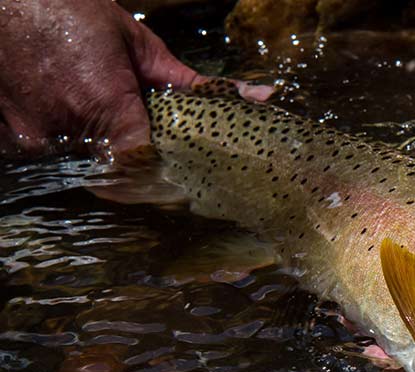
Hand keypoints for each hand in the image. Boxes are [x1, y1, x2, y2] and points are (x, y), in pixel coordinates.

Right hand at [0, 0, 268, 156]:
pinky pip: (53, 160)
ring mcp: (33, 137)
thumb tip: (257, 97)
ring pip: (85, 170)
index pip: (142, 166)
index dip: (164, 177)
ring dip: (107, 161)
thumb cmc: (69, 9)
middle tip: (163, 167)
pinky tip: (83, 131)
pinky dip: (74, 151)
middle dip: (141, 172)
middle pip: (116, 174)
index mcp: (103, 102)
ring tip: (119, 139)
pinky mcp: (11, 138)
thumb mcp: (139, 44)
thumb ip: (194, 83)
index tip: (182, 178)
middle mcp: (64, 126)